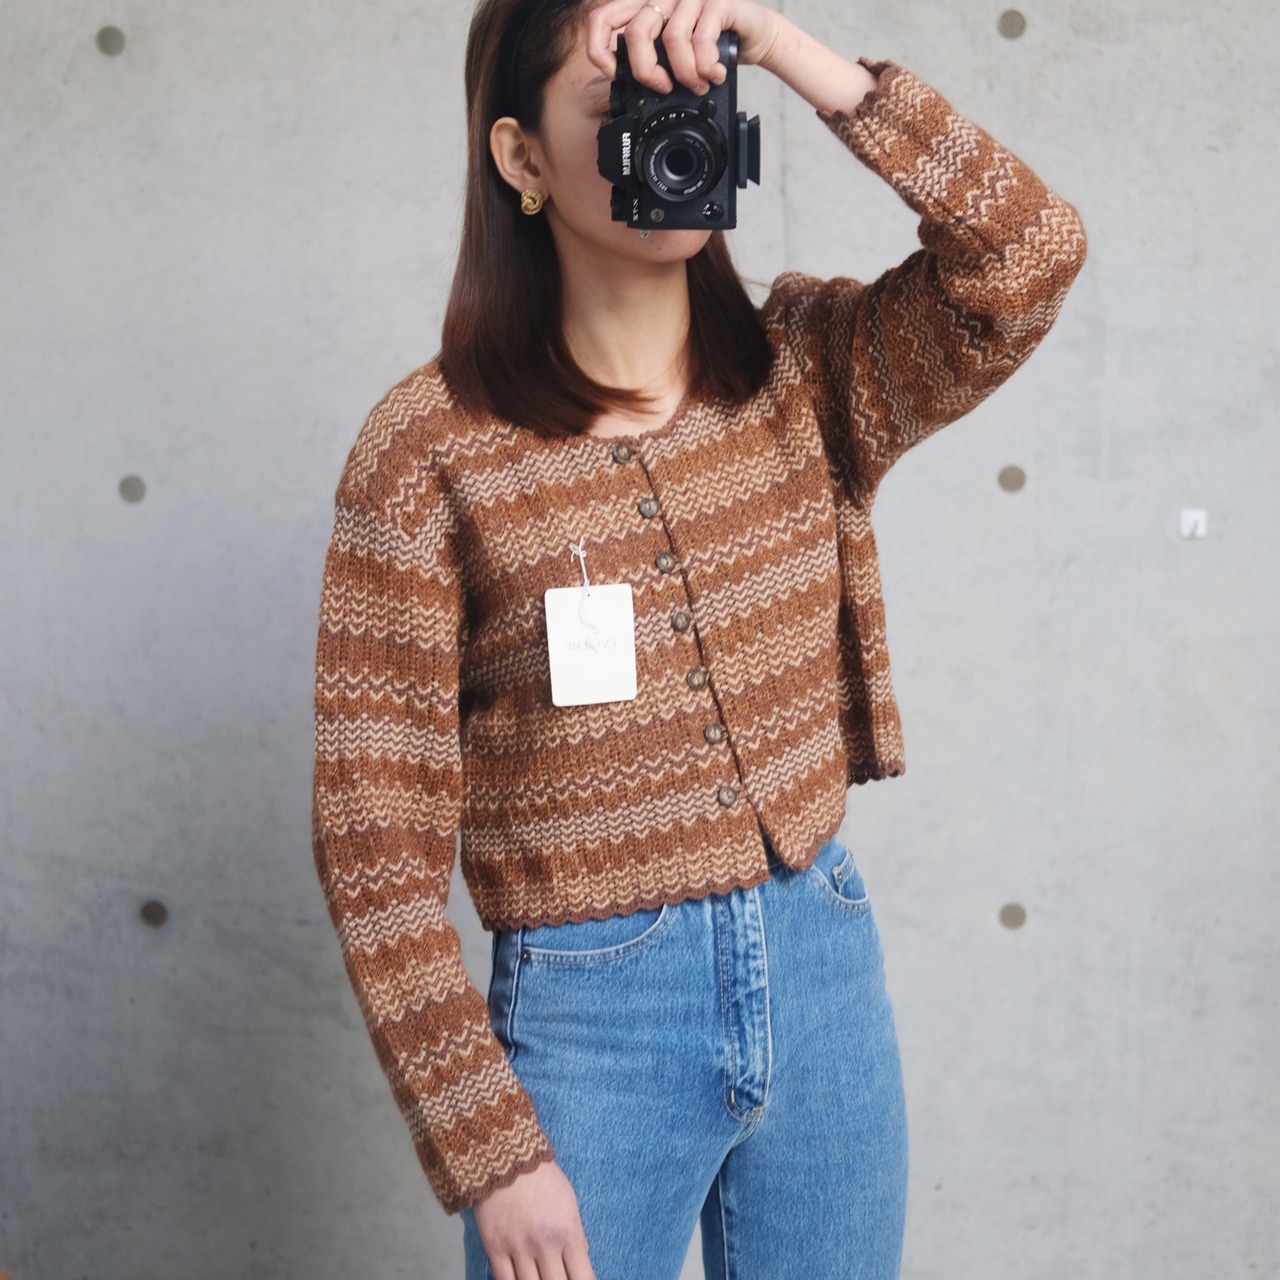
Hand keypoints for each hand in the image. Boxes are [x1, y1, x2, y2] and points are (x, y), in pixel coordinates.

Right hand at [472, 1159, 595, 1279]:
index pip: (583, 1278)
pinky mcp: (494, 1248)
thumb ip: (576, 1234)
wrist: (504, 1158)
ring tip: (540, 1278)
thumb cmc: (543, 1177)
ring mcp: (518, 1249)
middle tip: (556, 1278)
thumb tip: (581, 1258)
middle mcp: (545, 1246)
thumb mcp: (569, 1201)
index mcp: (568, 1233)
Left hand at [586, 0, 783, 95]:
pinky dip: (706, 67)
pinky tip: (714, 74)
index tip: (615, 74)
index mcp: (647, 6)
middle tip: (663, 88)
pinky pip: (702, 40)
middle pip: (636, 33)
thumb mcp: (672, 55)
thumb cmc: (712, 46)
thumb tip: (622, 86)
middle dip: (647, 72)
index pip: (603, 19)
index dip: (600, 49)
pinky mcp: (718, 2)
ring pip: (671, 39)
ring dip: (685, 74)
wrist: (755, 36)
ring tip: (698, 85)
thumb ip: (648, 59)